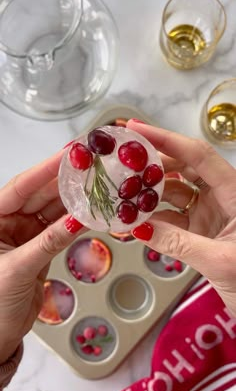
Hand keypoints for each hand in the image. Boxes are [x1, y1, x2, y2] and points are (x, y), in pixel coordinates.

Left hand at [0, 150, 84, 362]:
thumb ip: (48, 243)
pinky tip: (92, 214)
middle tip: (91, 168)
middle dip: (65, 182)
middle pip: (39, 195)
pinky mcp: (39, 247)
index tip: (68, 156)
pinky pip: (59, 230)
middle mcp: (7, 222)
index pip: (20, 188)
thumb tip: (76, 221)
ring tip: (97, 187)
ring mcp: (25, 234)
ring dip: (74, 201)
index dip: (45, 170)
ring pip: (52, 211)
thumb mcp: (17, 269)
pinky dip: (75, 223)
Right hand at [127, 120, 235, 316]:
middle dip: (152, 165)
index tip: (135, 130)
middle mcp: (222, 196)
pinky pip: (173, 218)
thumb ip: (179, 244)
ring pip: (175, 193)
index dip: (166, 139)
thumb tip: (138, 228)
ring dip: (149, 194)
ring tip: (122, 193)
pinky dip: (154, 219)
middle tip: (121, 162)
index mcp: (235, 192)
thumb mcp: (219, 260)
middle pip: (183, 168)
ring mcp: (211, 213)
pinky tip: (135, 220)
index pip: (198, 155)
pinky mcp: (202, 230)